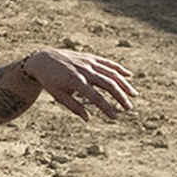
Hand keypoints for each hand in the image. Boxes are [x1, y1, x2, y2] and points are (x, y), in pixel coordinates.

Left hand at [15, 47, 139, 119]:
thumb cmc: (50, 81)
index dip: (106, 107)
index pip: (95, 97)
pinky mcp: (90, 57)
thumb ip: (74, 107)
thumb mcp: (58, 96)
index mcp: (75, 81)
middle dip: (120, 96)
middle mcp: (84, 70)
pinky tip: (129, 76)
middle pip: (108, 84)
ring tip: (133, 94)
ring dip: (124, 84)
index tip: (115, 117)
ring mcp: (88, 62)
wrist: (43, 59)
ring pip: (111, 72)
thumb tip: (88, 119)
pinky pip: (107, 63)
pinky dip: (119, 69)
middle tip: (129, 108)